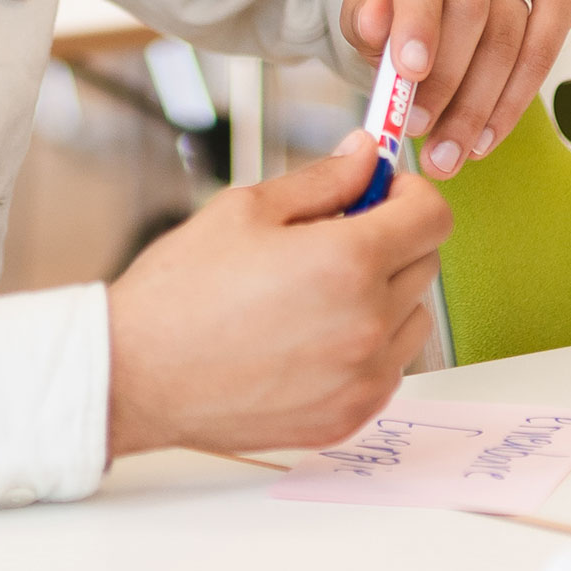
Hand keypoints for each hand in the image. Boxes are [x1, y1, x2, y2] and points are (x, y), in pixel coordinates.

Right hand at [106, 131, 449, 456]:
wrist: (138, 375)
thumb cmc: (181, 292)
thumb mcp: (247, 209)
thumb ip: (323, 180)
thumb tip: (367, 154)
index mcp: (347, 262)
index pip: (432, 216)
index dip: (412, 192)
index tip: (385, 192)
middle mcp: (367, 324)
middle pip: (426, 263)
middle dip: (394, 238)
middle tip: (337, 236)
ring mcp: (363, 378)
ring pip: (413, 317)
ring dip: (385, 294)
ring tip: (319, 291)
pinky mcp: (351, 416)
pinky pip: (390, 366)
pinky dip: (369, 345)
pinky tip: (313, 334)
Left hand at [340, 0, 570, 180]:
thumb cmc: (397, 3)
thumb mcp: (365, 13)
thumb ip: (366, 20)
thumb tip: (376, 21)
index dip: (418, 20)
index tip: (410, 72)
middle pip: (471, 9)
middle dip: (447, 82)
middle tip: (423, 133)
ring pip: (510, 34)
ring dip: (481, 104)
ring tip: (453, 149)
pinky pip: (547, 45)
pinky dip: (517, 97)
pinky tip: (490, 133)